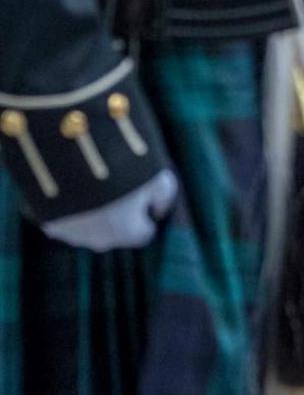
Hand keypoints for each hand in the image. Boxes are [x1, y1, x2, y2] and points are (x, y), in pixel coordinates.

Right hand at [42, 170, 177, 250]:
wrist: (72, 153)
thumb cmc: (125, 165)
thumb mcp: (159, 177)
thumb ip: (164, 198)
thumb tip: (157, 210)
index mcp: (126, 233)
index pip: (142, 233)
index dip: (145, 212)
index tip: (142, 193)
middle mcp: (97, 241)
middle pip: (114, 233)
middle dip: (119, 215)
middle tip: (118, 184)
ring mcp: (70, 233)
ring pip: (88, 227)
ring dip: (94, 211)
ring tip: (95, 182)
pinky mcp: (48, 221)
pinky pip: (67, 218)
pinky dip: (72, 206)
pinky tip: (76, 183)